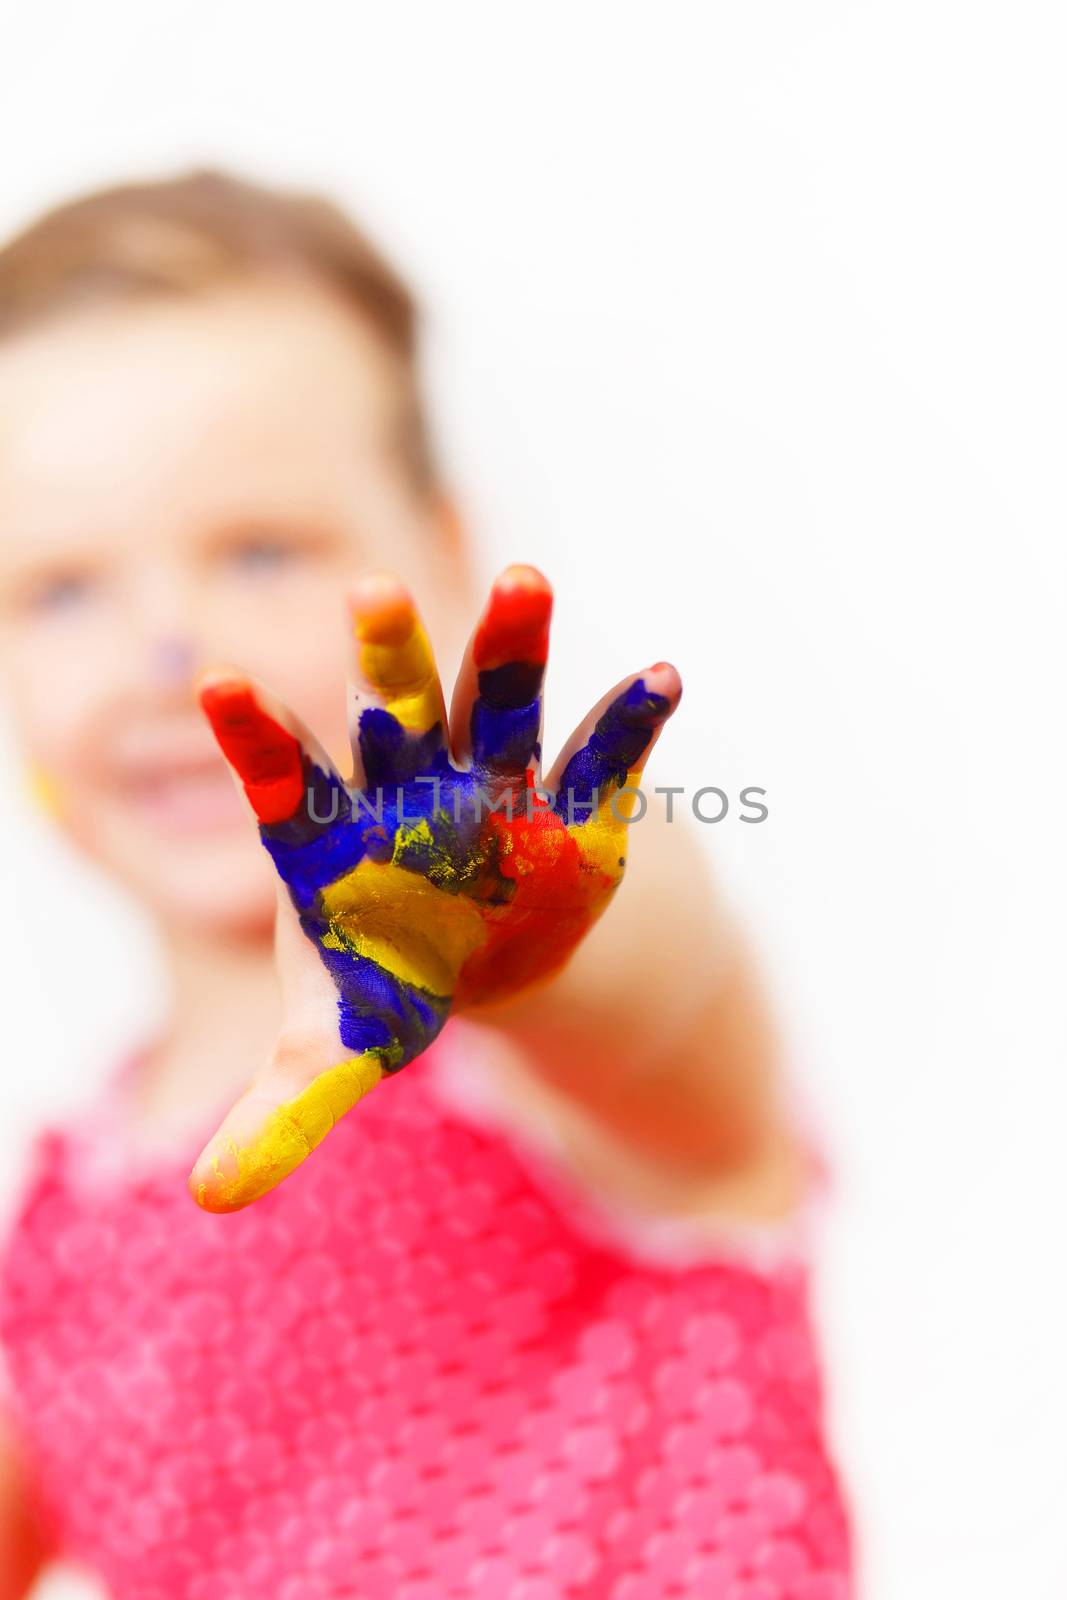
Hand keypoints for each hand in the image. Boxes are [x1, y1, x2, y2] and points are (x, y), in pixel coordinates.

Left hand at [190, 565, 679, 1209]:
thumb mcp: (344, 1043)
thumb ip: (286, 1103)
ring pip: (499, 704)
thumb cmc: (392, 976)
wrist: (480, 941)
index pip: (285, 783)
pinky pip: (603, 757)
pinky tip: (665, 679)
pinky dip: (630, 724)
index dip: (256, 739)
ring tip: (530, 580)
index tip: (218, 679)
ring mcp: (495, 783)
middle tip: (370, 590)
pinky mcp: (572, 803)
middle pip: (394, 717)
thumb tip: (206, 1199)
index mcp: (339, 838)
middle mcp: (411, 789)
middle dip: (388, 660)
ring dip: (512, 647)